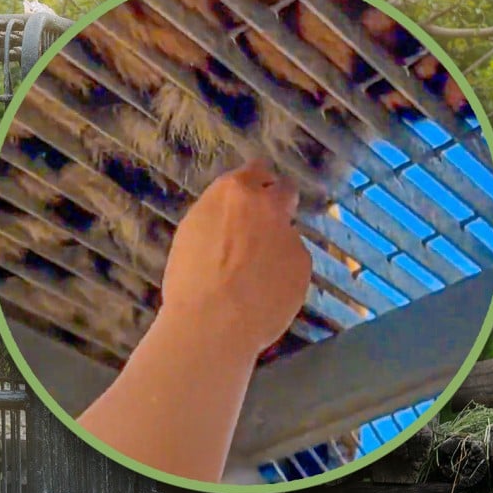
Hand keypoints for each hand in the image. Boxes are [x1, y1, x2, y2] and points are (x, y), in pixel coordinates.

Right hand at [160, 159, 311, 354]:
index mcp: (234, 192)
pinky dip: (283, 273)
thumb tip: (231, 215)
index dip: (254, 183)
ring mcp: (291, 235)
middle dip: (277, 203)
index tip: (249, 194)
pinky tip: (265, 293)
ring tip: (255, 276)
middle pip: (284, 191)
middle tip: (260, 227)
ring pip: (287, 233)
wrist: (214, 322)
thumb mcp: (192, 232)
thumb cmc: (188, 278)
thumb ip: (218, 214)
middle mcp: (268, 206)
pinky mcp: (304, 265)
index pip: (256, 170)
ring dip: (276, 246)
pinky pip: (294, 262)